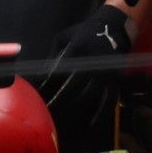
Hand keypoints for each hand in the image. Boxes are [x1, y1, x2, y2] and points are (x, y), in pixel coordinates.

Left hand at [44, 3, 136, 146]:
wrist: (114, 27)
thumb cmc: (83, 33)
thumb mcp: (64, 38)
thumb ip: (53, 56)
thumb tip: (40, 76)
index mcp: (76, 50)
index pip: (57, 73)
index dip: (45, 87)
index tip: (36, 97)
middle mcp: (91, 63)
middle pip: (71, 88)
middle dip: (57, 102)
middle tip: (45, 114)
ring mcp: (105, 73)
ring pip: (88, 97)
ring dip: (75, 111)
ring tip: (64, 122)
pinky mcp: (115, 80)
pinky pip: (109, 101)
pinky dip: (100, 114)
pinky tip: (91, 125)